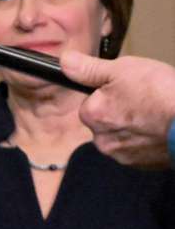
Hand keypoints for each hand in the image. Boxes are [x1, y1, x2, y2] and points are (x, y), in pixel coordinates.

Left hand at [61, 50, 174, 167]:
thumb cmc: (160, 94)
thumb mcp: (121, 69)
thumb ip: (89, 68)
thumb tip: (65, 62)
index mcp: (92, 116)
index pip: (91, 103)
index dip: (110, 93)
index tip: (128, 89)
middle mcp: (103, 140)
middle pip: (107, 121)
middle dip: (123, 112)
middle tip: (147, 101)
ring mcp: (124, 156)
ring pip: (125, 136)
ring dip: (137, 127)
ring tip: (158, 114)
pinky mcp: (145, 166)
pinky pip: (142, 150)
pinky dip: (150, 140)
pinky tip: (164, 128)